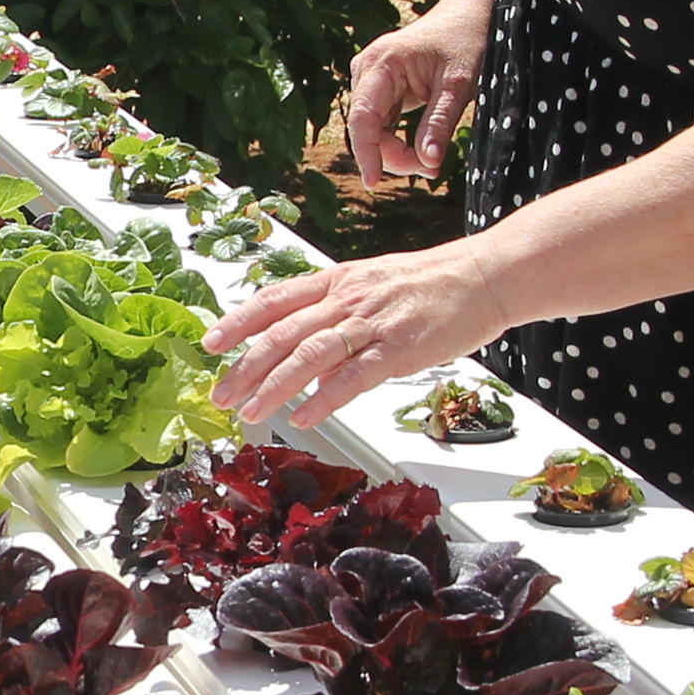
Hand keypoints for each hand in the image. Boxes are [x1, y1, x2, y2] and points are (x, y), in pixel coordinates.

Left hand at [204, 244, 507, 432]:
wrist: (483, 276)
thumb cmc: (429, 283)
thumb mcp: (370, 284)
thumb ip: (334, 309)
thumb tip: (299, 342)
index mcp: (336, 280)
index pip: (274, 300)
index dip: (238, 322)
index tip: (209, 343)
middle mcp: (346, 298)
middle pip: (282, 334)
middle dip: (245, 367)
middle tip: (220, 394)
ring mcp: (371, 323)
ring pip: (309, 355)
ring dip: (274, 387)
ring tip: (250, 411)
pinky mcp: (398, 349)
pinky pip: (353, 376)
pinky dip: (324, 398)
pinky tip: (303, 417)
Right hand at [343, 0, 493, 183]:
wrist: (469, 15)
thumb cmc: (466, 41)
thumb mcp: (459, 84)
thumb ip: (440, 122)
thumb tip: (428, 162)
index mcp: (381, 63)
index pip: (362, 116)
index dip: (365, 152)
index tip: (373, 182)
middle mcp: (368, 70)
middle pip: (366, 128)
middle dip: (392, 156)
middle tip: (432, 170)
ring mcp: (372, 80)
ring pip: (372, 131)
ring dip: (397, 152)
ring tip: (432, 161)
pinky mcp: (381, 90)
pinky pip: (382, 126)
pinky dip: (399, 143)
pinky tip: (423, 151)